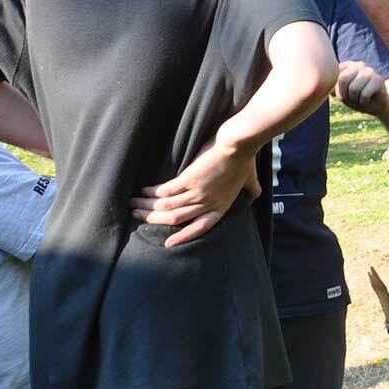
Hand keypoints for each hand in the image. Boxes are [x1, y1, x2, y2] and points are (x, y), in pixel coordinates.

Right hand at [130, 137, 260, 247]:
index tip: (167, 244)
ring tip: (133, 203)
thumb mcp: (251, 181)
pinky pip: (165, 191)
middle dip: (153, 219)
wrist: (238, 144)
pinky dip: (152, 192)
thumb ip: (251, 192)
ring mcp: (197, 193)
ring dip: (146, 206)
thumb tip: (254, 197)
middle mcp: (207, 204)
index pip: (199, 228)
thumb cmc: (245, 160)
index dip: (183, 237)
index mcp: (220, 207)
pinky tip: (143, 191)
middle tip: (137, 215)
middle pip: (175, 218)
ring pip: (166, 206)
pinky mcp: (189, 179)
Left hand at [335, 60, 388, 114]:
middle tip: (351, 98)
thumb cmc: (356, 98)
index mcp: (348, 65)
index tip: (341, 95)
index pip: (334, 76)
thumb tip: (329, 90)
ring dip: (354, 99)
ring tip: (359, 98)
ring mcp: (370, 71)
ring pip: (353, 89)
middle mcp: (359, 65)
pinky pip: (364, 95)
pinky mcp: (378, 80)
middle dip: (344, 95)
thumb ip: (334, 87)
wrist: (376, 106)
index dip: (335, 90)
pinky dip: (363, 101)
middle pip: (343, 80)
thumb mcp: (341, 92)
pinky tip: (368, 99)